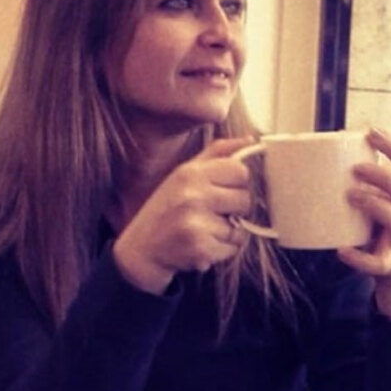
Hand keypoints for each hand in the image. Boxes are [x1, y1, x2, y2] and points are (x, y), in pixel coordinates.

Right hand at [112, 138, 251, 293]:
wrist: (140, 250)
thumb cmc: (165, 210)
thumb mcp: (183, 175)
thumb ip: (216, 154)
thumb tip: (250, 140)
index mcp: (190, 173)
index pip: (240, 170)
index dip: (236, 183)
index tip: (222, 191)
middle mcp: (192, 195)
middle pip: (245, 199)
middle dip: (234, 210)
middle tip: (210, 214)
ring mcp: (196, 223)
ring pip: (240, 227)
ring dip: (226, 233)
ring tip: (202, 231)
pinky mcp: (200, 248)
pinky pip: (232, 248)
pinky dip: (221, 251)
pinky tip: (200, 246)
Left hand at [337, 128, 390, 320]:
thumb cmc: (382, 224)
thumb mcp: (380, 198)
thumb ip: (361, 180)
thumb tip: (312, 155)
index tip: (371, 132)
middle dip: (384, 176)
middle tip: (356, 169)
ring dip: (376, 205)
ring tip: (351, 195)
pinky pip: (379, 263)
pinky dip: (360, 258)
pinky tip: (342, 251)